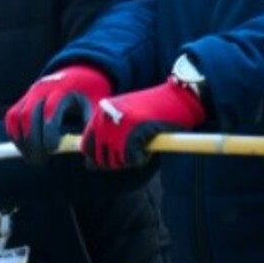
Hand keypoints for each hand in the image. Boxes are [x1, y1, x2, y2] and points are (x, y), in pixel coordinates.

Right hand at [5, 65, 112, 162]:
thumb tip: (90, 161)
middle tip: (40, 160)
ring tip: (31, 157)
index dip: (47, 131)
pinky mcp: (23, 100)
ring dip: (20, 139)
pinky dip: (14, 133)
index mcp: (62, 90)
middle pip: (28, 115)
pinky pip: (11, 117)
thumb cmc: (89, 95)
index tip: (52, 149)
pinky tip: (23, 148)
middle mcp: (42, 90)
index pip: (49, 110)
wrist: (78, 75)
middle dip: (31, 140)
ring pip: (16, 117)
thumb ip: (91, 130)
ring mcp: (30, 94)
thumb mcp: (96, 107)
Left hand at [81, 78, 205, 169]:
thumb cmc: (152, 111)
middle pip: (100, 157)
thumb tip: (89, 166)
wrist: (177, 97)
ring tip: (142, 148)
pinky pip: (132, 159)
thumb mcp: (123, 121)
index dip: (99, 158)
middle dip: (117, 162)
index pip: (86, 146)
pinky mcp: (135, 131)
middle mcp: (105, 118)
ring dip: (130, 161)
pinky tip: (149, 149)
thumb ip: (106, 140)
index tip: (115, 158)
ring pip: (116, 160)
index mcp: (100, 112)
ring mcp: (119, 124)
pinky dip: (141, 159)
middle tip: (133, 155)